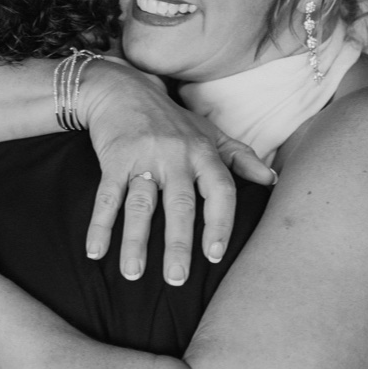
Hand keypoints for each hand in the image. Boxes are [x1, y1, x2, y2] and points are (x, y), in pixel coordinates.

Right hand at [77, 61, 274, 284]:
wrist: (122, 89)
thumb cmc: (171, 119)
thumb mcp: (210, 133)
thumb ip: (241, 158)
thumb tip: (272, 181)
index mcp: (204, 153)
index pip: (219, 192)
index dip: (220, 224)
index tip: (214, 256)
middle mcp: (177, 156)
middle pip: (180, 205)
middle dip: (178, 244)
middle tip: (177, 279)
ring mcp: (144, 157)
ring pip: (141, 205)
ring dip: (135, 242)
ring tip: (133, 274)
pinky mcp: (114, 158)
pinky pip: (108, 196)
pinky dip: (100, 225)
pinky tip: (95, 253)